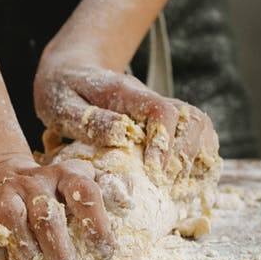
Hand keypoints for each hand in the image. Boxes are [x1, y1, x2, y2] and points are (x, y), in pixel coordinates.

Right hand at [0, 155, 116, 259]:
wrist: (0, 172)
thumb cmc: (50, 190)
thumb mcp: (78, 182)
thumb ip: (106, 190)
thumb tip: (129, 202)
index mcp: (66, 176)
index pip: (85, 193)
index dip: (97, 223)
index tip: (104, 251)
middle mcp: (35, 182)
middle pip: (46, 212)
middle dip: (56, 242)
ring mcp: (5, 192)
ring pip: (12, 215)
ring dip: (22, 242)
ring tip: (29, 259)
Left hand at [34, 50, 218, 178]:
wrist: (69, 72)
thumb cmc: (62, 90)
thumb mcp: (62, 104)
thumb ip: (90, 120)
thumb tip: (122, 134)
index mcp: (126, 94)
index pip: (161, 111)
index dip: (164, 142)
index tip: (154, 170)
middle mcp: (149, 100)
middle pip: (191, 119)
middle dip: (186, 156)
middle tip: (166, 186)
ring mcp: (159, 110)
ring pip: (199, 125)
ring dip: (198, 157)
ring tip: (179, 187)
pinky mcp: (161, 123)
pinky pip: (195, 134)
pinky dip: (199, 157)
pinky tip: (188, 182)